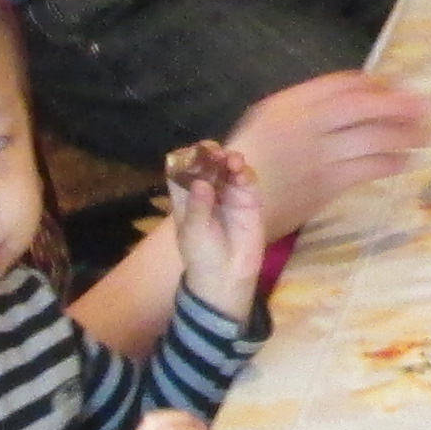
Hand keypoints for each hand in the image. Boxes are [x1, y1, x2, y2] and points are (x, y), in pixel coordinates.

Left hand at [163, 139, 273, 319]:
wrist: (226, 277)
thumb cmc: (201, 255)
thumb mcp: (194, 233)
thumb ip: (198, 207)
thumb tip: (201, 182)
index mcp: (186, 196)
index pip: (182, 169)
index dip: (186, 157)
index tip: (193, 153)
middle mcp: (208, 190)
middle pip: (208, 163)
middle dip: (210, 153)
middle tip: (214, 152)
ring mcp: (229, 193)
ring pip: (229, 167)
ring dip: (230, 159)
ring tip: (231, 162)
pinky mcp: (249, 200)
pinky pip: (248, 181)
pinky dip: (246, 173)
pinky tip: (242, 174)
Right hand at [227, 71, 430, 226]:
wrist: (230, 205)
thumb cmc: (252, 160)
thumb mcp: (270, 119)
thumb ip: (306, 106)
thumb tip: (357, 96)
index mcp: (288, 103)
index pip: (341, 83)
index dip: (376, 83)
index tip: (399, 85)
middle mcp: (303, 123)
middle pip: (361, 106)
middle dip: (398, 104)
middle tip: (428, 105)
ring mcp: (315, 155)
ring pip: (369, 138)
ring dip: (403, 134)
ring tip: (426, 134)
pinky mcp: (324, 184)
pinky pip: (365, 169)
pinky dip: (389, 163)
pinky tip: (405, 161)